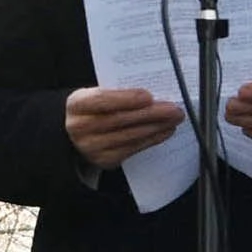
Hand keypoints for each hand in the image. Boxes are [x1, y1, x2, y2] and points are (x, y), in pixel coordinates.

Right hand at [65, 85, 184, 167]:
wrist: (78, 133)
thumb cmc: (94, 108)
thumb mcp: (96, 94)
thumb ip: (116, 92)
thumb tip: (151, 94)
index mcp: (77, 104)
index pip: (101, 100)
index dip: (126, 99)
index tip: (149, 96)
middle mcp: (80, 128)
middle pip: (120, 120)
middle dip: (150, 114)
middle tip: (174, 109)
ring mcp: (92, 147)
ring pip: (129, 136)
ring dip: (156, 127)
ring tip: (174, 119)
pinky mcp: (105, 160)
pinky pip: (133, 149)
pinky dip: (151, 139)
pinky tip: (164, 131)